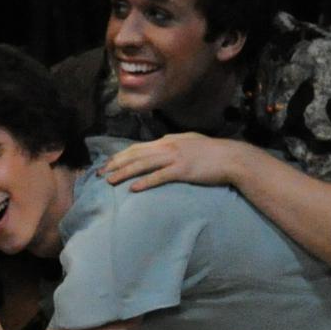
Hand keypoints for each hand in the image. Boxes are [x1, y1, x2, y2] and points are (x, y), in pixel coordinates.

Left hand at [99, 132, 247, 191]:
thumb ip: (174, 142)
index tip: (107, 164)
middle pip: (135, 155)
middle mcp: (167, 147)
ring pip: (142, 165)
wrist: (231, 158)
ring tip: (109, 181)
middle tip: (99, 174)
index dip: (120, 156)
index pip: (137, 148)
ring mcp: (174, 158)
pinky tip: (133, 189)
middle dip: (115, 164)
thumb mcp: (189, 141)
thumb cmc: (211, 152)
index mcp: (168, 141)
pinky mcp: (182, 171)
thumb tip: (161, 142)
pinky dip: (144, 182)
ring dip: (124, 173)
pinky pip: (159, 177)